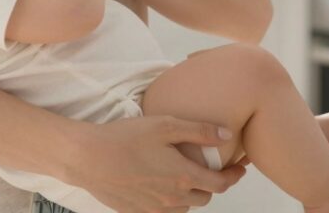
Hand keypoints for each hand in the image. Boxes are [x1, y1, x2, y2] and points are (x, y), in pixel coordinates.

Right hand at [64, 116, 245, 211]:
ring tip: (186, 174)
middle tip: (213, 167)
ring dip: (190, 193)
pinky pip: (163, 211)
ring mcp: (154, 209)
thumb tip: (227, 135)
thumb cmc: (126, 137)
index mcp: (183, 177)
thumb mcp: (165, 125)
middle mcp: (173, 199)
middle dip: (213, 184)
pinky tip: (161, 183)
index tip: (241, 167)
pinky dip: (170, 200)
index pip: (221, 184)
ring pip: (184, 206)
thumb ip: (200, 131)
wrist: (88, 158)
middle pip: (205, 197)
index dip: (235, 175)